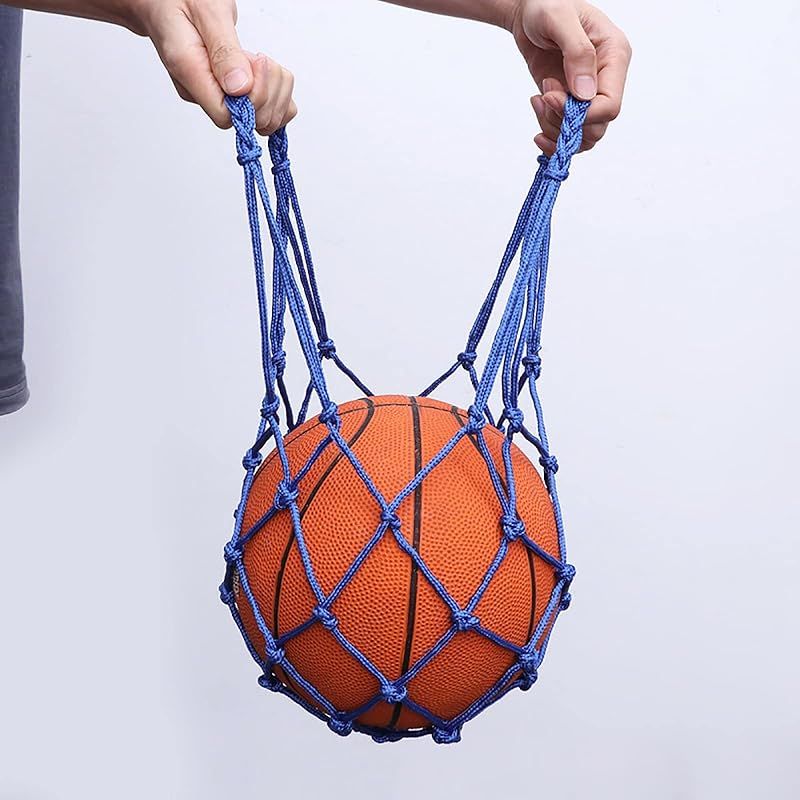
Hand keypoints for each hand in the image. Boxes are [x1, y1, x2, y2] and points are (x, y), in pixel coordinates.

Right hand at [129, 0, 296, 133]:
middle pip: (250, 120)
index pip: (227, 116)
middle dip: (268, 89)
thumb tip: (239, 89)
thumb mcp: (205, 10)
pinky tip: (267, 71)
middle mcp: (203, 93)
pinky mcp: (231, 94)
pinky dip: (278, 92)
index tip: (255, 61)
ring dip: (275, 89)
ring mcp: (218, 96)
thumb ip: (224, 50)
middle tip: (256, 56)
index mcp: (190, 74)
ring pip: (265, 118)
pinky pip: (268, 109)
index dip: (252, 97)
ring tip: (257, 59)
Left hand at [506, 0, 630, 153]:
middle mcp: (606, 79)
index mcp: (614, 56)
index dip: (581, 114)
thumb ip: (577, 53)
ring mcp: (589, 94)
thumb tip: (586, 94)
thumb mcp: (559, 19)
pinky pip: (569, 134)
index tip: (551, 96)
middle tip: (543, 96)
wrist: (528, 12)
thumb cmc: (546, 4)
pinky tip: (537, 115)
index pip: (610, 106)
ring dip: (554, 128)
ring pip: (582, 136)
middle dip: (564, 122)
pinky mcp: (571, 103)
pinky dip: (550, 135)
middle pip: (596, 127)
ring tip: (537, 98)